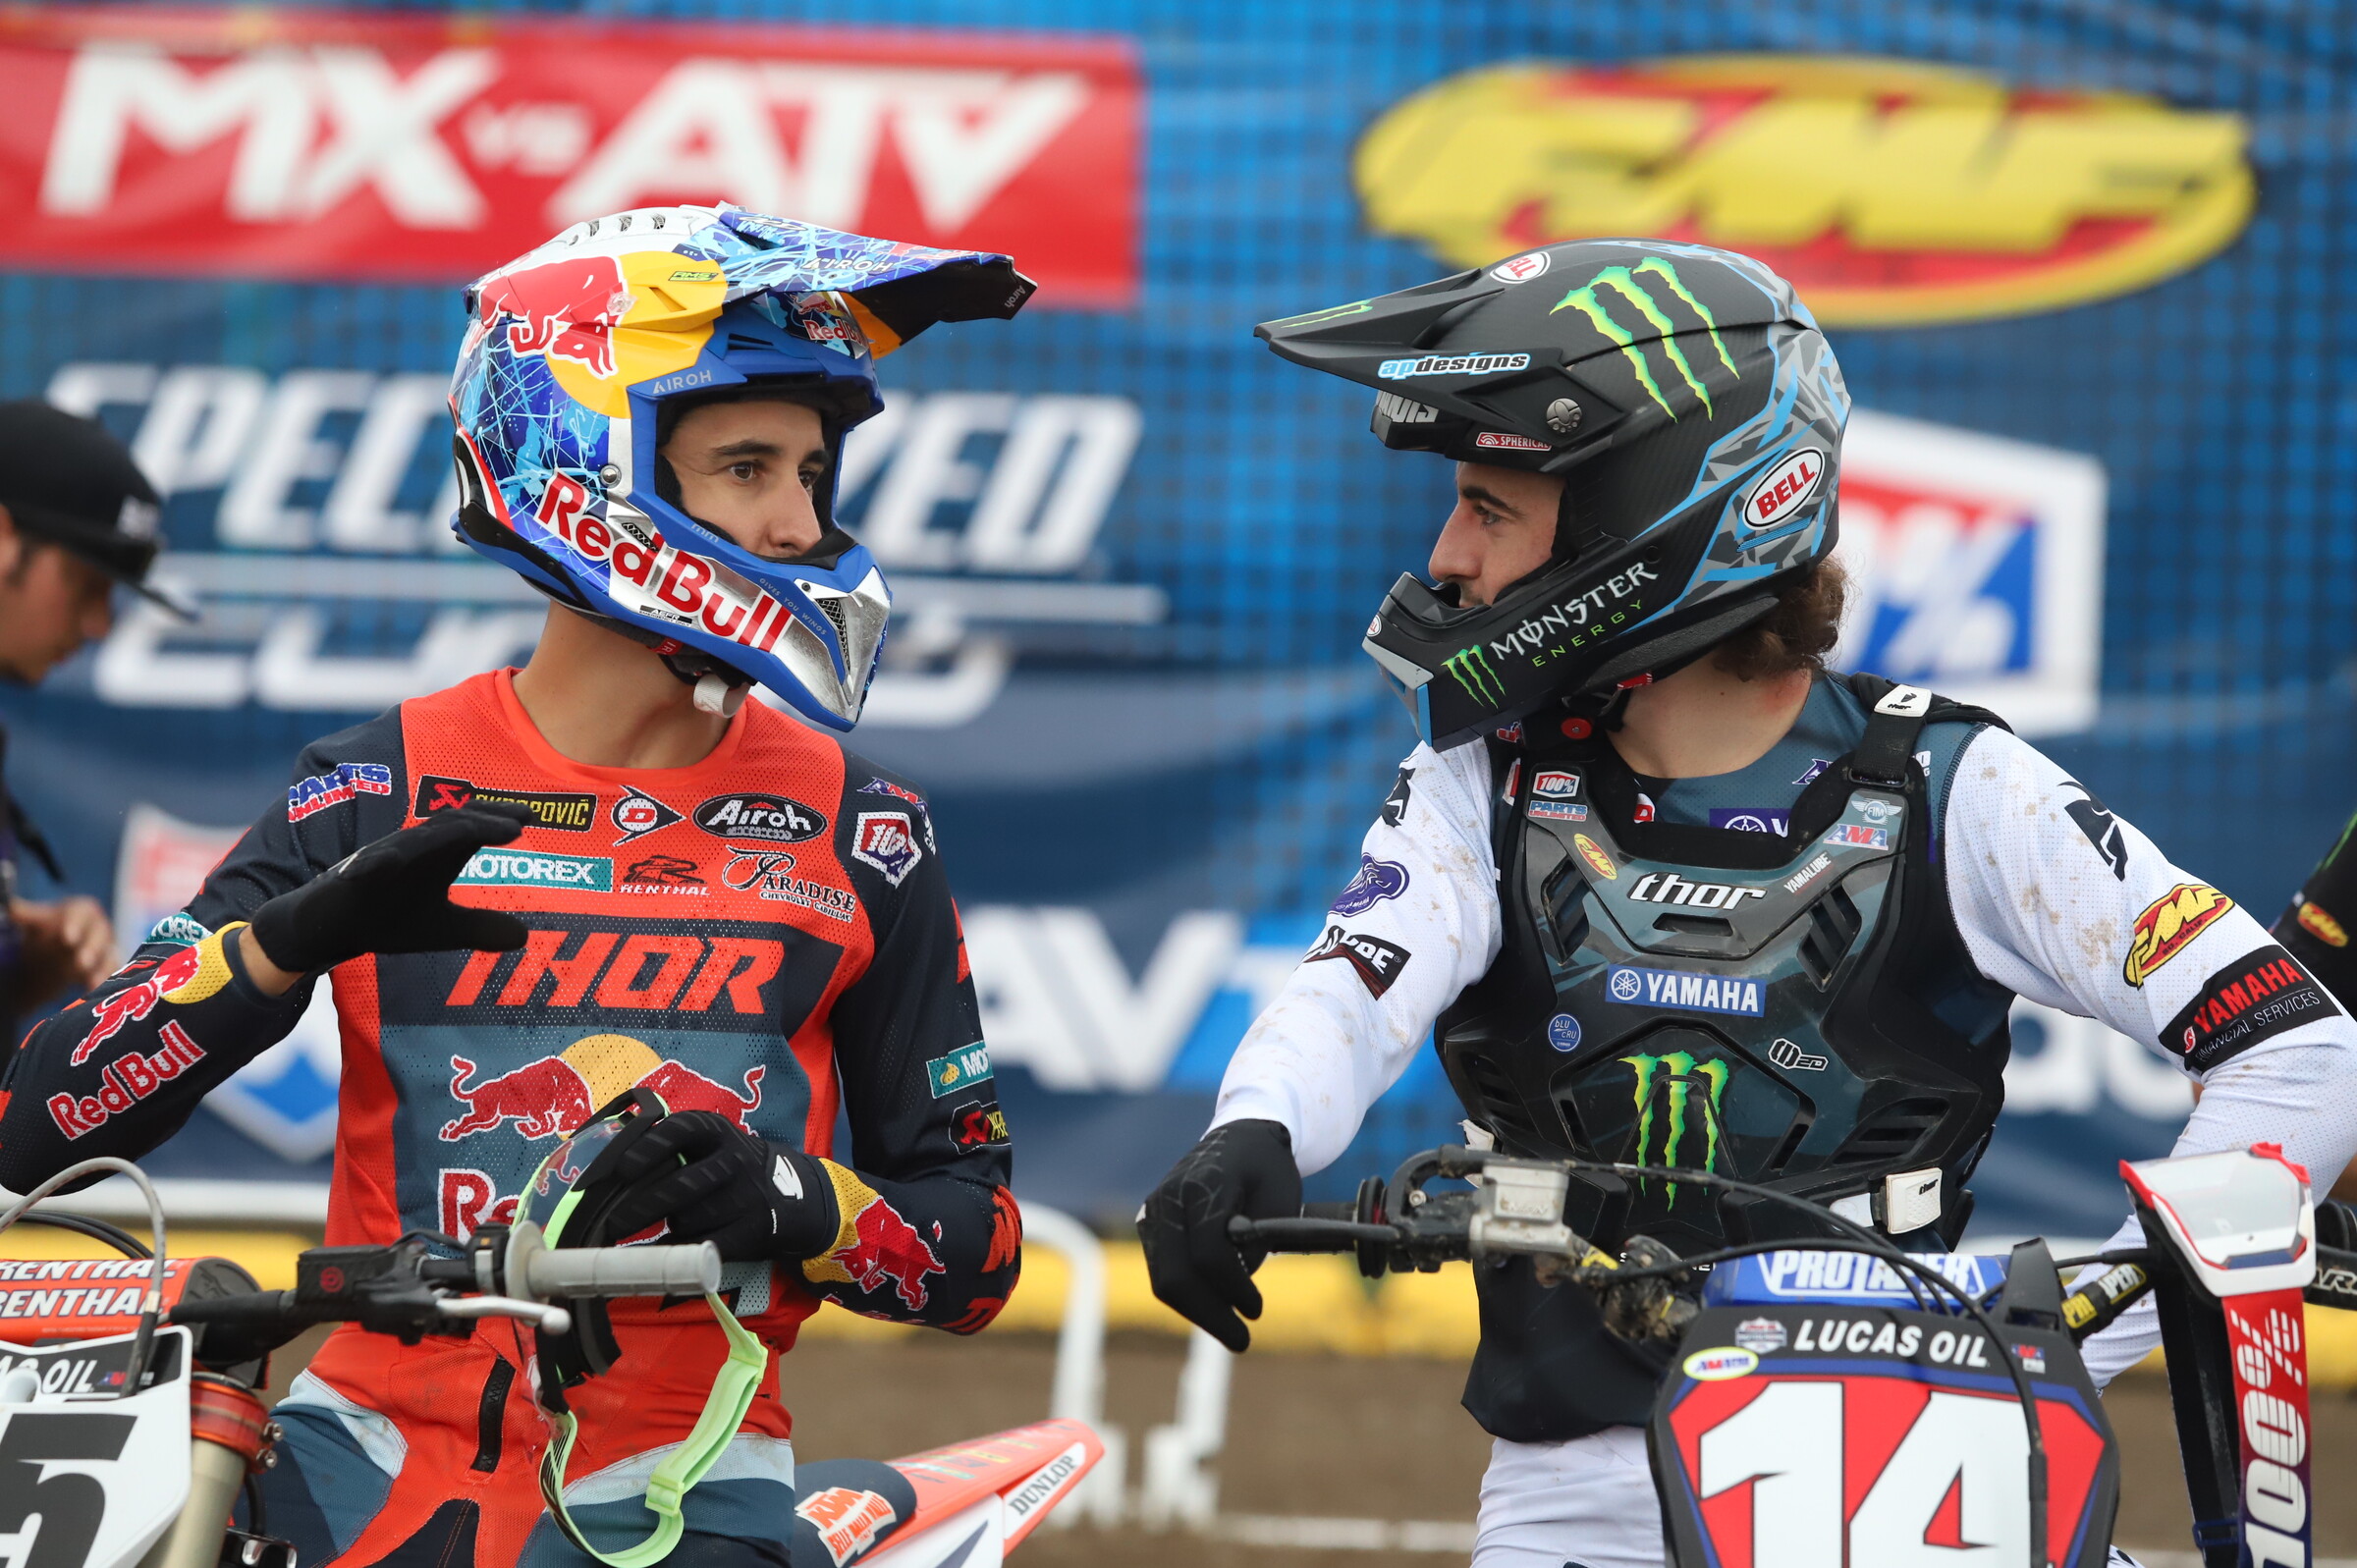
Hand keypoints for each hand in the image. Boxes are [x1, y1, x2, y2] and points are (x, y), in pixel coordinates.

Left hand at [8, 896, 115, 1006]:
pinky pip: (108, 974)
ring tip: (92, 983)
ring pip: (107, 956)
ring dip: (100, 969)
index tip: (66, 937)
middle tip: (82, 962)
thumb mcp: (35, 923)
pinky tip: (92, 991)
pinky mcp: (107, 965)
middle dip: (92, 949)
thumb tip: (10, 907)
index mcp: (82, 910)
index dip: (76, 923)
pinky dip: (102, 982)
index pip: (84, 912)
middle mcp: (99, 927)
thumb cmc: (45, 932)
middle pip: (100, 935)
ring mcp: (106, 947)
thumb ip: (26, 915)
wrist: (54, 954)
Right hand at [247, 804, 534, 978]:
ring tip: (473, 832)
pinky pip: (364, 866)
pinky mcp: (352, 876)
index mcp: (438, 856)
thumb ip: (480, 926)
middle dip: (482, 822)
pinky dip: (375, 863)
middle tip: (515, 826)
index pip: (472, 830)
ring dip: (442, 834)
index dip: (498, 821)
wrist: (332, 927)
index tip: (531, 817)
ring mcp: (382, 859)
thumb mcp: (443, 928)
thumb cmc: (389, 917)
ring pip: (413, 841)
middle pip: (451, 826)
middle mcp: (414, 850)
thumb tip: (524, 938)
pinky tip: (382, 864)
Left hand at [599, 1111, 839, 1263]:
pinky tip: (656, 1255)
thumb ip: (667, 1150)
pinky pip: (704, 1246)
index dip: (648, 1148)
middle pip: (681, 1186)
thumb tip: (606, 1174)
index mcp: (716, 1131)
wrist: (787, 1194)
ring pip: (690, 1219)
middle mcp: (734, 1160)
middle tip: (612, 1223)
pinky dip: (676, 1254)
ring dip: (666, 1229)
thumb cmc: (725, 1167)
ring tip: (650, 1233)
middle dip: (642, 1208)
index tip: (621, 1169)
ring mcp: (745, 1196)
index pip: (679, 1131)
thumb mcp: (707, 1143)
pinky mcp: (752, 1229)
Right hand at [1139, 1118, 1301, 1350]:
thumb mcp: (1279, 1200)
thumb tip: (1233, 1287)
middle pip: (1176, 1275)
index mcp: (1204, 1184)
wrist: (1241, 1134)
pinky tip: (1216, 1306)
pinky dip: (1189, 1294)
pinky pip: (1163, 1270)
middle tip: (1242, 1340)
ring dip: (1197, 1311)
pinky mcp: (1152, 1223)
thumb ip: (1256, 1244)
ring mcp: (1154, 1210)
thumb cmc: (1267, 1167)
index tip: (1257, 1311)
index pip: (1210, 1254)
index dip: (1234, 1290)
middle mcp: (1169, 1197)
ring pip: (1164, 1279)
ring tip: (1231, 1327)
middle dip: (1209, 1315)